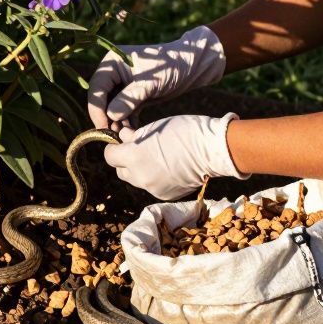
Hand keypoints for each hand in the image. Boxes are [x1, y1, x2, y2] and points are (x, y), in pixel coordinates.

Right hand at [86, 25, 226, 130]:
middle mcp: (114, 73)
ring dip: (117, 123)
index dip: (96, 107)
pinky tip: (133, 134)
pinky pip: (124, 112)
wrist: (192, 66)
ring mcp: (122, 85)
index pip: (97, 87)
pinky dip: (127, 123)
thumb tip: (110, 115)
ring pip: (112, 108)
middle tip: (113, 136)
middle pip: (102, 99)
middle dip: (106, 117)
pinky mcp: (133, 97)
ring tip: (125, 137)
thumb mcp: (150, 83)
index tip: (103, 126)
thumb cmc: (171, 67)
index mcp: (113, 62)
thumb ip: (129, 98)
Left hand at [103, 113, 248, 199]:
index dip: (114, 146)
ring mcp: (153, 189)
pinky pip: (152, 186)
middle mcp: (140, 177)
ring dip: (139, 169)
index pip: (109, 156)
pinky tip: (169, 166)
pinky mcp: (165, 195)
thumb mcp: (153, 128)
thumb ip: (133, 136)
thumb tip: (122, 139)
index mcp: (134, 157)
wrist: (213, 150)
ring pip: (135, 180)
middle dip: (125, 160)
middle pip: (120, 170)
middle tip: (138, 148)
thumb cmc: (184, 132)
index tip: (122, 140)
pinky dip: (154, 177)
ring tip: (155, 156)